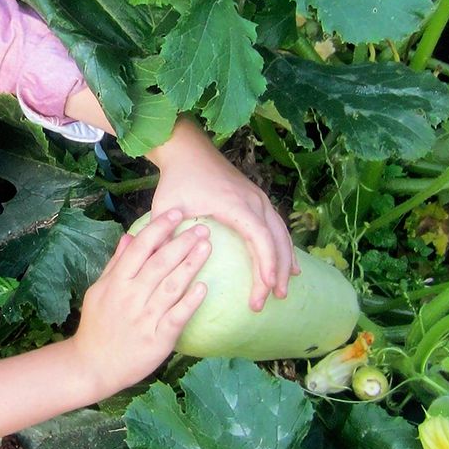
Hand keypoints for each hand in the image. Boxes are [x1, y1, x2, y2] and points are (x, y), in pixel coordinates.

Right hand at [71, 210, 211, 394]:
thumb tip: (130, 236)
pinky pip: (177, 317)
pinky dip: (190, 302)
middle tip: (202, 228)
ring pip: (171, 286)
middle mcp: (130, 297)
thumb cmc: (97, 326)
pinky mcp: (158, 339)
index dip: (159, 228)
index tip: (176, 213)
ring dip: (190, 265)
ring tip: (206, 247)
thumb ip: (116, 263)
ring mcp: (145, 318)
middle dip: (181, 242)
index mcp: (115, 283)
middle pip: (159, 264)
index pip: (140, 248)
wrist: (93, 365)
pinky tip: (203, 287)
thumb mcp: (99, 291)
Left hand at [147, 118, 296, 311]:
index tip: (267, 286)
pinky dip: (284, 247)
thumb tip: (159, 265)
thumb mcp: (166, 207)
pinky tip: (289, 267)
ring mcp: (258, 198)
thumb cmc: (176, 180)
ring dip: (285, 262)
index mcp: (235, 203)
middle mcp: (253, 200)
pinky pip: (277, 226)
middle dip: (277, 271)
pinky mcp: (257, 199)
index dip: (266, 262)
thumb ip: (164, 234)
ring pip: (281, 233)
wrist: (187, 150)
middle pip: (276, 239)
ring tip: (282, 290)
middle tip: (272, 298)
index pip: (259, 236)